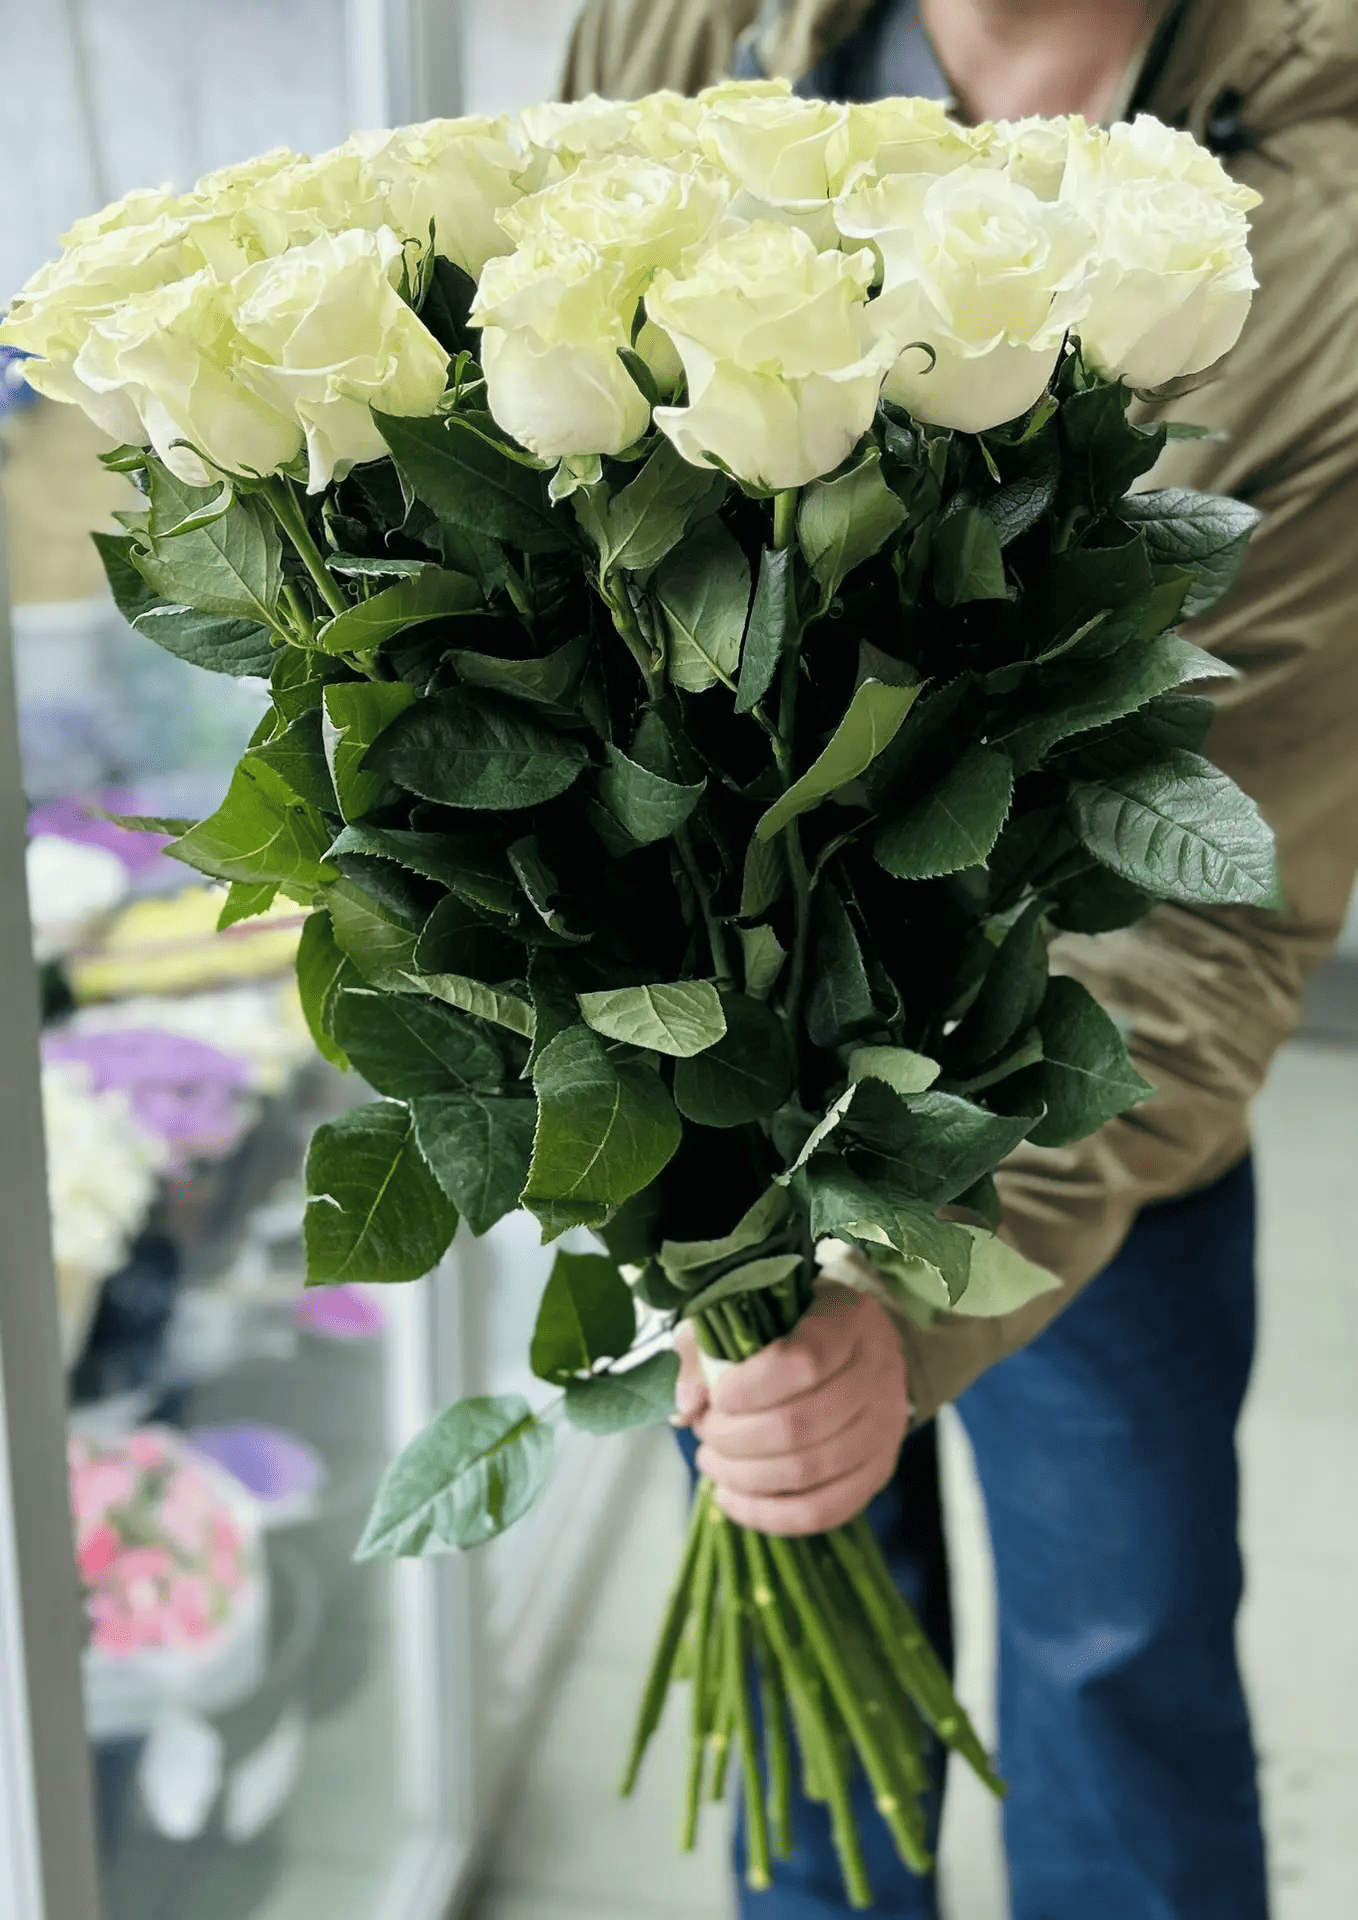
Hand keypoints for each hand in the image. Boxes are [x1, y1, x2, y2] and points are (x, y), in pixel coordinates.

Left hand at [672, 1283, 910, 1535]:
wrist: (859, 1348)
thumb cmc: (794, 1326)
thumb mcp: (750, 1313)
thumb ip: (707, 1349)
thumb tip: (684, 1406)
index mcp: (848, 1321)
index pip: (803, 1362)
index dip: (750, 1387)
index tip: (717, 1396)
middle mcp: (877, 1374)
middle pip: (800, 1425)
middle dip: (735, 1437)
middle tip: (705, 1431)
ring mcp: (884, 1428)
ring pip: (807, 1471)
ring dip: (744, 1475)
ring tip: (711, 1461)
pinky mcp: (878, 1471)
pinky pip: (822, 1510)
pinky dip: (767, 1514)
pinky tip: (730, 1497)